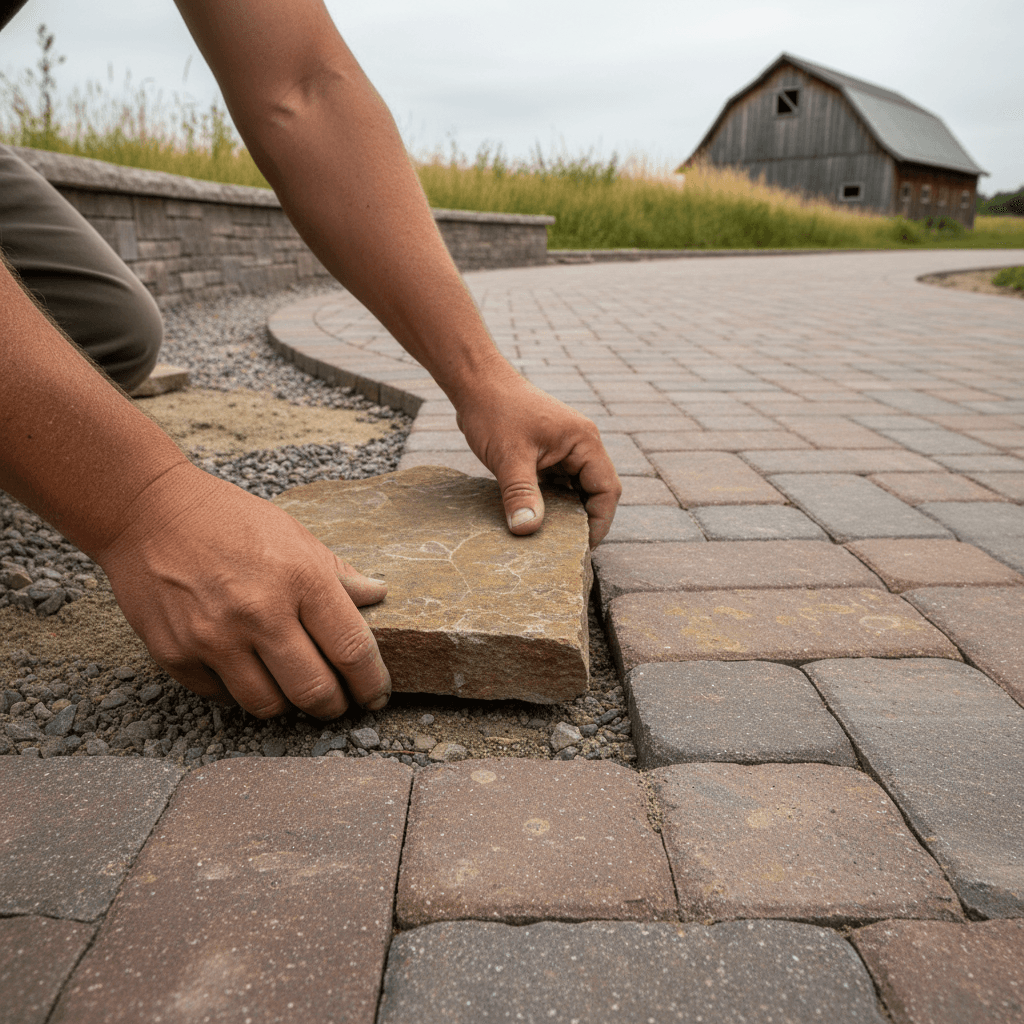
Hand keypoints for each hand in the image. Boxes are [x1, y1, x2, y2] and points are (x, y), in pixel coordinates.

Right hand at [94, 463, 389, 717]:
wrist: (148, 512)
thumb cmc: (229, 519)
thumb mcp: (294, 535)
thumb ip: (337, 573)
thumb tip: (377, 596)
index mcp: (300, 578)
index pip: (352, 650)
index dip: (371, 682)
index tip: (376, 695)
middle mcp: (259, 612)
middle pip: (314, 691)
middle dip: (334, 706)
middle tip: (338, 702)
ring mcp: (214, 638)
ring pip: (269, 706)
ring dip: (288, 704)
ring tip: (292, 687)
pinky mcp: (177, 655)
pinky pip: (224, 698)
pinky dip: (242, 692)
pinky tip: (248, 672)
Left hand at [455, 363, 620, 546]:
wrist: (475, 382)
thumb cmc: (495, 411)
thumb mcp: (509, 458)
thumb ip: (521, 494)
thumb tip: (526, 530)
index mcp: (584, 441)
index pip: (607, 490)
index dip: (599, 522)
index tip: (582, 548)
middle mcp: (581, 443)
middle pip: (594, 491)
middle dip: (582, 519)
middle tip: (564, 547)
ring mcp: (564, 446)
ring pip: (574, 488)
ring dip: (564, 511)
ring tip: (548, 536)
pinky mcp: (546, 450)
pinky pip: (556, 482)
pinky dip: (548, 500)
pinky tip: (533, 515)